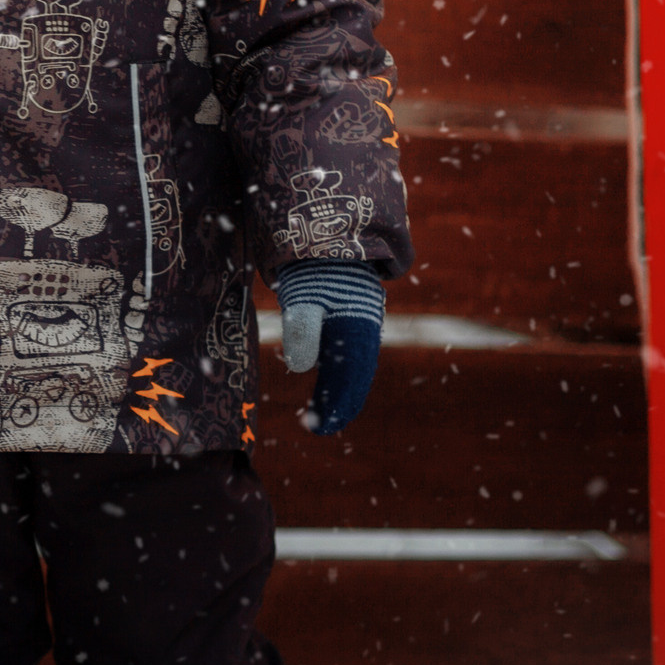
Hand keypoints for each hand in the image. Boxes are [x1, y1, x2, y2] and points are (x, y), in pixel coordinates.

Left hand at [275, 259, 384, 434]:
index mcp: (356, 327)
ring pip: (355, 366)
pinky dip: (340, 374)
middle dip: (340, 404)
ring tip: (324, 416)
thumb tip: (299, 366)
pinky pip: (350, 354)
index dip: (335, 404)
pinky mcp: (352, 318)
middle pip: (356, 376)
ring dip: (341, 392)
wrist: (327, 236)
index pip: (348, 377)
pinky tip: (329, 387)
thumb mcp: (303, 296)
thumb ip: (303, 328)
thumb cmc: (311, 269)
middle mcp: (364, 328)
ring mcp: (360, 323)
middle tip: (320, 428)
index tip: (319, 427)